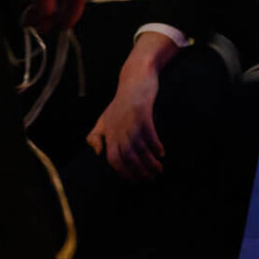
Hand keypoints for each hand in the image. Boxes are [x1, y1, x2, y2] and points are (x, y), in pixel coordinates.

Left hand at [85, 38, 173, 180]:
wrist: (135, 77)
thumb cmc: (122, 100)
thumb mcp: (105, 117)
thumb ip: (97, 136)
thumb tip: (98, 154)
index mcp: (108, 131)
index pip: (113, 159)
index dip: (123, 172)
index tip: (134, 181)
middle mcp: (117, 128)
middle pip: (126, 156)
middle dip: (138, 170)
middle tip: (150, 178)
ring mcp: (129, 120)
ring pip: (139, 147)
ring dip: (150, 161)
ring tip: (159, 169)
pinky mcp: (141, 112)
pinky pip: (149, 134)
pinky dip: (155, 146)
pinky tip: (161, 152)